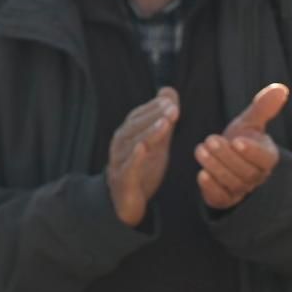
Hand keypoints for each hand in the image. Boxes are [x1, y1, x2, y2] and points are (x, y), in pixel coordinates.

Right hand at [106, 87, 179, 226]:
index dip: (153, 107)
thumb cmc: (142, 167)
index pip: (138, 116)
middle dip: (154, 116)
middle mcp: (120, 145)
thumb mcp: (157, 141)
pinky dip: (134, 158)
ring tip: (165, 123)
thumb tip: (168, 91)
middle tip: (172, 108)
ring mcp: (119, 163)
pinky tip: (143, 148)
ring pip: (132, 145)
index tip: (170, 100)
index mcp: (127, 134)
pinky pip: (128, 167)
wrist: (126, 201)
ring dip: (149, 132)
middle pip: (134, 127)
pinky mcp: (123, 180)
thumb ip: (163, 118)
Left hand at [197, 83, 286, 209]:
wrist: (225, 159)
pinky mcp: (224, 199)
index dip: (251, 151)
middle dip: (225, 155)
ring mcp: (241, 190)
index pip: (264, 158)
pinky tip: (201, 174)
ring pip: (231, 182)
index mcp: (267, 158)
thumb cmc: (240, 137)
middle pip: (245, 171)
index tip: (237, 140)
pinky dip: (210, 187)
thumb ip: (263, 107)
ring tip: (200, 149)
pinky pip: (220, 197)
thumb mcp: (249, 122)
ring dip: (215, 166)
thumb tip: (281, 88)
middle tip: (210, 139)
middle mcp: (256, 177)